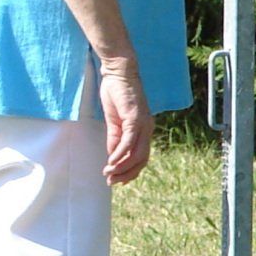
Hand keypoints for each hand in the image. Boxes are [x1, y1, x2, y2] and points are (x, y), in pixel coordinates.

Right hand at [97, 62, 153, 184]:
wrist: (118, 74)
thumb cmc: (117, 95)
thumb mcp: (114, 122)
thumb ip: (115, 139)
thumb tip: (112, 157)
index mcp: (143, 130)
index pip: (142, 157)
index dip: (130, 172)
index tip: (117, 181)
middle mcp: (147, 128)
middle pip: (142, 160)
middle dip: (126, 174)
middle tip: (111, 181)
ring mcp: (143, 123)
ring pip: (137, 153)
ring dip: (122, 167)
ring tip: (108, 173)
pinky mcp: (135, 117)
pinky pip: (129, 140)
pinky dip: (121, 153)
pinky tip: (111, 161)